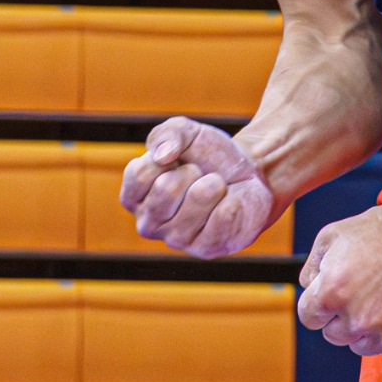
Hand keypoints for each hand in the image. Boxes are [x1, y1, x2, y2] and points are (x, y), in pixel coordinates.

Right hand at [119, 117, 275, 257]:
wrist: (247, 174)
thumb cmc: (207, 156)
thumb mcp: (186, 133)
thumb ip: (168, 134)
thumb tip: (162, 156)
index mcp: (134, 197)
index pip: (139, 173)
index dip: (167, 157)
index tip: (178, 160)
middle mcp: (149, 224)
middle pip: (166, 188)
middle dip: (193, 170)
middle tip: (201, 174)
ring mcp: (177, 240)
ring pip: (199, 197)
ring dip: (215, 183)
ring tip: (216, 188)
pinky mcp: (207, 248)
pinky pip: (223, 214)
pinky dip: (232, 199)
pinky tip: (230, 203)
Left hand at [296, 192, 381, 360]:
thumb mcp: (333, 234)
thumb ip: (311, 267)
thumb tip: (308, 289)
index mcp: (332, 293)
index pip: (309, 317)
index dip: (320, 302)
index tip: (336, 290)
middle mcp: (358, 319)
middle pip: (334, 335)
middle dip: (343, 315)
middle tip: (366, 289)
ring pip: (363, 346)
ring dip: (369, 327)